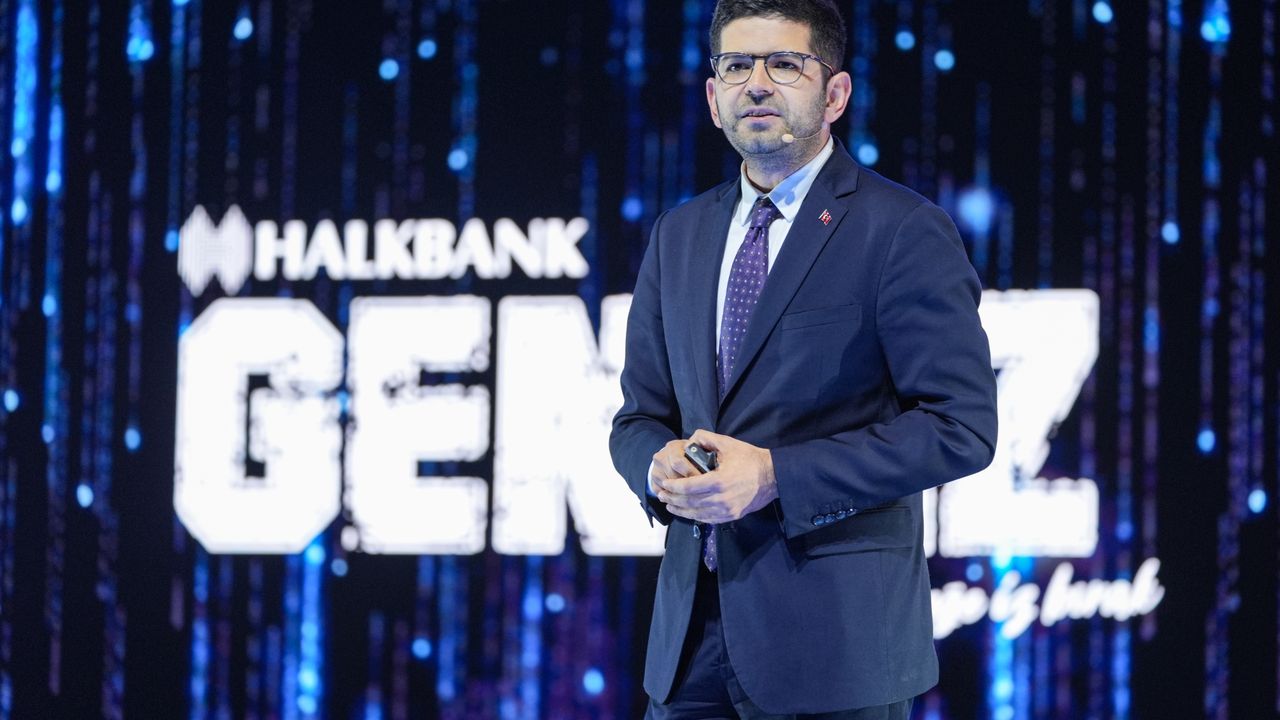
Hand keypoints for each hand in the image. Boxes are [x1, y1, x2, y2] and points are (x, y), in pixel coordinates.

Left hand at [655, 429, 776, 522]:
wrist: (773, 476)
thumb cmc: (750, 459)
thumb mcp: (728, 443)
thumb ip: (706, 438)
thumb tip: (689, 440)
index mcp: (718, 481)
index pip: (688, 487)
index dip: (673, 486)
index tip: (664, 483)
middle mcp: (721, 499)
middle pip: (689, 502)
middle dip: (672, 498)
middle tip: (661, 494)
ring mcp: (726, 510)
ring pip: (697, 514)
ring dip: (680, 510)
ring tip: (669, 504)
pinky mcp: (732, 515)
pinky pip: (708, 519)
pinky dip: (694, 516)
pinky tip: (687, 512)